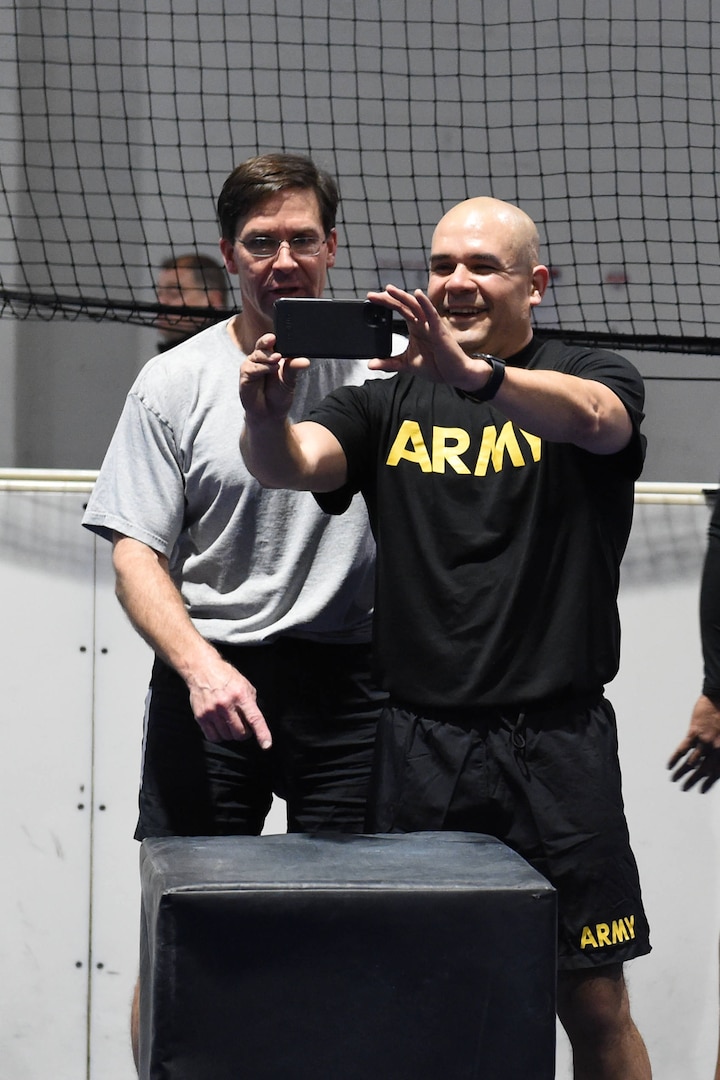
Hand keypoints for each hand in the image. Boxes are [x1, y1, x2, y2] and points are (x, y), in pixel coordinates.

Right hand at [187, 660, 271, 747]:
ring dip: (230, 733)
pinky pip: (213, 736)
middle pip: (240, 733)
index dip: (262, 733)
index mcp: (241, 695)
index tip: (266, 744)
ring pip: (227, 736)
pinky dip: (219, 736)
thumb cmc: (225, 677)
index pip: (254, 719)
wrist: (203, 670)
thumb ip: (250, 703)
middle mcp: (226, 704)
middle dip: (244, 733)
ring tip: (229, 722)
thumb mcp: (245, 685)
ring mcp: (213, 711)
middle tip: (242, 725)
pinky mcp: (201, 716)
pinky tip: (220, 726)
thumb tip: (255, 721)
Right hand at [239, 332, 309, 421]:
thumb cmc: (279, 395)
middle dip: (267, 344)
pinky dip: (261, 368)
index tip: (276, 337)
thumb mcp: (289, 380)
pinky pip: (250, 368)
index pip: (269, 343)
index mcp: (270, 357)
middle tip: (276, 346)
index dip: (271, 339)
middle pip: (261, 346)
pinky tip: (269, 369)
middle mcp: (259, 360)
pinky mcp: (245, 377)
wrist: (271, 414)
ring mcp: (251, 367)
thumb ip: (294, 368)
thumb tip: (305, 361)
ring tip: (277, 361)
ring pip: (256, 356)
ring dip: (266, 357)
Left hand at [366, 285, 494, 390]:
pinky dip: (425, 303)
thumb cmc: (436, 366)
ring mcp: (431, 325)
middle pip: (404, 305)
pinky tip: (417, 294)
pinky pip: (432, 314)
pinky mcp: (440, 330)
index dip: (385, 303)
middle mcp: (422, 323)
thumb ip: (389, 363)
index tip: (370, 300)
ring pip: (416, 306)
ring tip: (389, 289)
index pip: (398, 310)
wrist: (454, 375)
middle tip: (372, 295)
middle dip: (389, 298)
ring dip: (402, 297)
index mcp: (415, 327)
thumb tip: (370, 365)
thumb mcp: (407, 365)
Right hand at [668, 694, 719, 791]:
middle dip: (693, 781)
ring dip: (682, 772)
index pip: (716, 772)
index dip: (708, 782)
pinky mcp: (694, 732)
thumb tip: (714, 757)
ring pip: (692, 762)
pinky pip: (683, 749)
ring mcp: (704, 741)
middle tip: (685, 789)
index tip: (700, 790)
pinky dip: (676, 758)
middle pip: (703, 770)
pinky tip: (669, 765)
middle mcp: (715, 748)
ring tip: (674, 780)